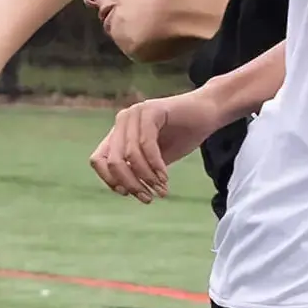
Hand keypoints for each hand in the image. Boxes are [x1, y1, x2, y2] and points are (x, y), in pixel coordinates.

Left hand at [89, 90, 221, 201]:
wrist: (209, 112)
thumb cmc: (183, 135)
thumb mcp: (155, 159)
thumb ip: (138, 170)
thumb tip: (124, 190)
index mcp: (119, 132)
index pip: (98, 160)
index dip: (110, 180)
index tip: (129, 194)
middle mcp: (123, 121)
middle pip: (112, 161)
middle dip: (130, 183)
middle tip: (148, 197)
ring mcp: (135, 113)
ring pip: (129, 154)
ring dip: (146, 177)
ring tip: (161, 189)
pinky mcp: (151, 110)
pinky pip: (146, 144)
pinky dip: (155, 164)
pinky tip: (165, 176)